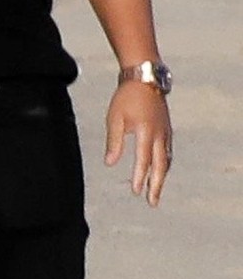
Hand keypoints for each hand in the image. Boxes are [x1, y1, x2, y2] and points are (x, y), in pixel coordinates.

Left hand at [104, 81, 172, 206]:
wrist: (145, 76)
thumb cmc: (127, 96)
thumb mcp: (115, 117)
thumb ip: (114, 141)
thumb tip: (109, 163)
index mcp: (146, 132)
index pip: (143, 160)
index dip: (139, 177)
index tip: (135, 192)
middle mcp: (159, 134)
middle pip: (160, 165)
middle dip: (156, 185)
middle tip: (152, 202)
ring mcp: (166, 131)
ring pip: (166, 159)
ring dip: (161, 176)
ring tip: (154, 190)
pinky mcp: (167, 127)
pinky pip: (168, 151)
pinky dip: (164, 164)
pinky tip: (160, 169)